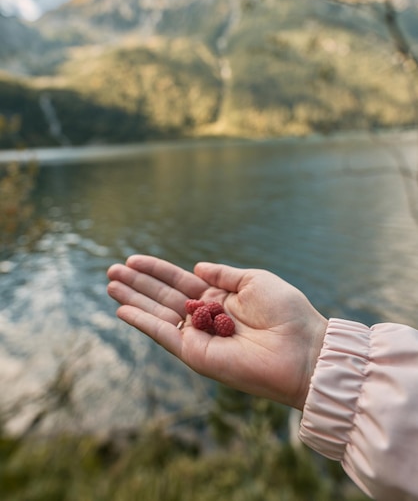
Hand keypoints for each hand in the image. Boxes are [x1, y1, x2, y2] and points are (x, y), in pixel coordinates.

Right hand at [107, 255, 327, 409]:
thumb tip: (197, 267)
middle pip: (163, 297)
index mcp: (219, 299)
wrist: (302, 349)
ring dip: (133, 299)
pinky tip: (123, 310)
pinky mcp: (196, 354)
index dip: (157, 270)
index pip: (180, 282)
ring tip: (110, 284)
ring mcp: (198, 336)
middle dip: (137, 283)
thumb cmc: (287, 312)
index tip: (134, 259)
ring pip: (158, 314)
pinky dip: (142, 322)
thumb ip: (223, 274)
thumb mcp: (255, 280)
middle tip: (112, 269)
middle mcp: (205, 318)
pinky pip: (164, 335)